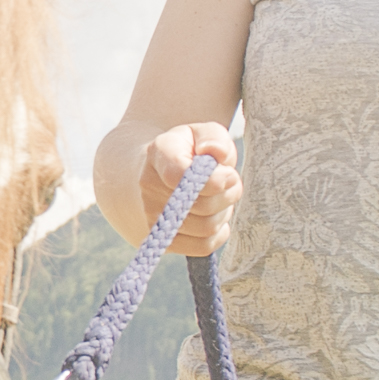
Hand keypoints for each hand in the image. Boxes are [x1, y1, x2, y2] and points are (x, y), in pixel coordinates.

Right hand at [135, 124, 239, 255]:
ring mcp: (152, 216)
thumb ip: (214, 138)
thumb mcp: (203, 133)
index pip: (181, 176)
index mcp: (159, 153)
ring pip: (206, 227)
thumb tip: (217, 155)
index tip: (229, 173)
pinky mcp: (162, 240)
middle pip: (202, 205)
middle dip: (227, 194)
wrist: (162, 172)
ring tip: (220, 198)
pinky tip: (215, 217)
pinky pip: (202, 247)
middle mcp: (149, 186)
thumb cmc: (190, 151)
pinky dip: (218, 234)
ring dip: (224, 213)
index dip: (212, 180)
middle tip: (229, 182)